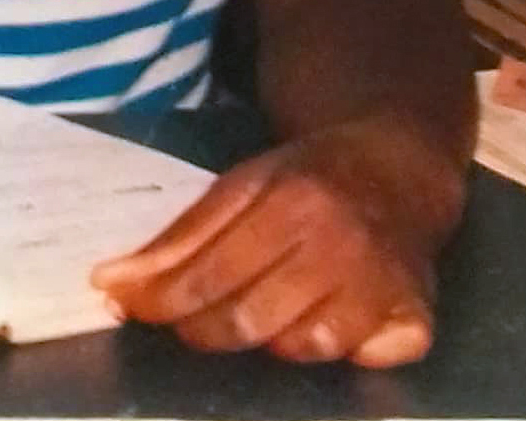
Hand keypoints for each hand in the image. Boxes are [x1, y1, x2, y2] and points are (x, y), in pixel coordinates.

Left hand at [90, 118, 461, 365]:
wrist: (399, 166)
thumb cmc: (310, 178)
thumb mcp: (245, 184)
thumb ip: (182, 236)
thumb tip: (111, 283)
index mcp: (293, 201)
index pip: (210, 273)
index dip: (161, 300)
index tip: (127, 307)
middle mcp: (340, 244)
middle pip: (249, 319)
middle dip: (204, 329)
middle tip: (191, 322)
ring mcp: (381, 285)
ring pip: (300, 348)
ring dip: (270, 340)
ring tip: (265, 311)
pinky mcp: (415, 316)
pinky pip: (363, 360)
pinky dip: (342, 352)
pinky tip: (330, 322)